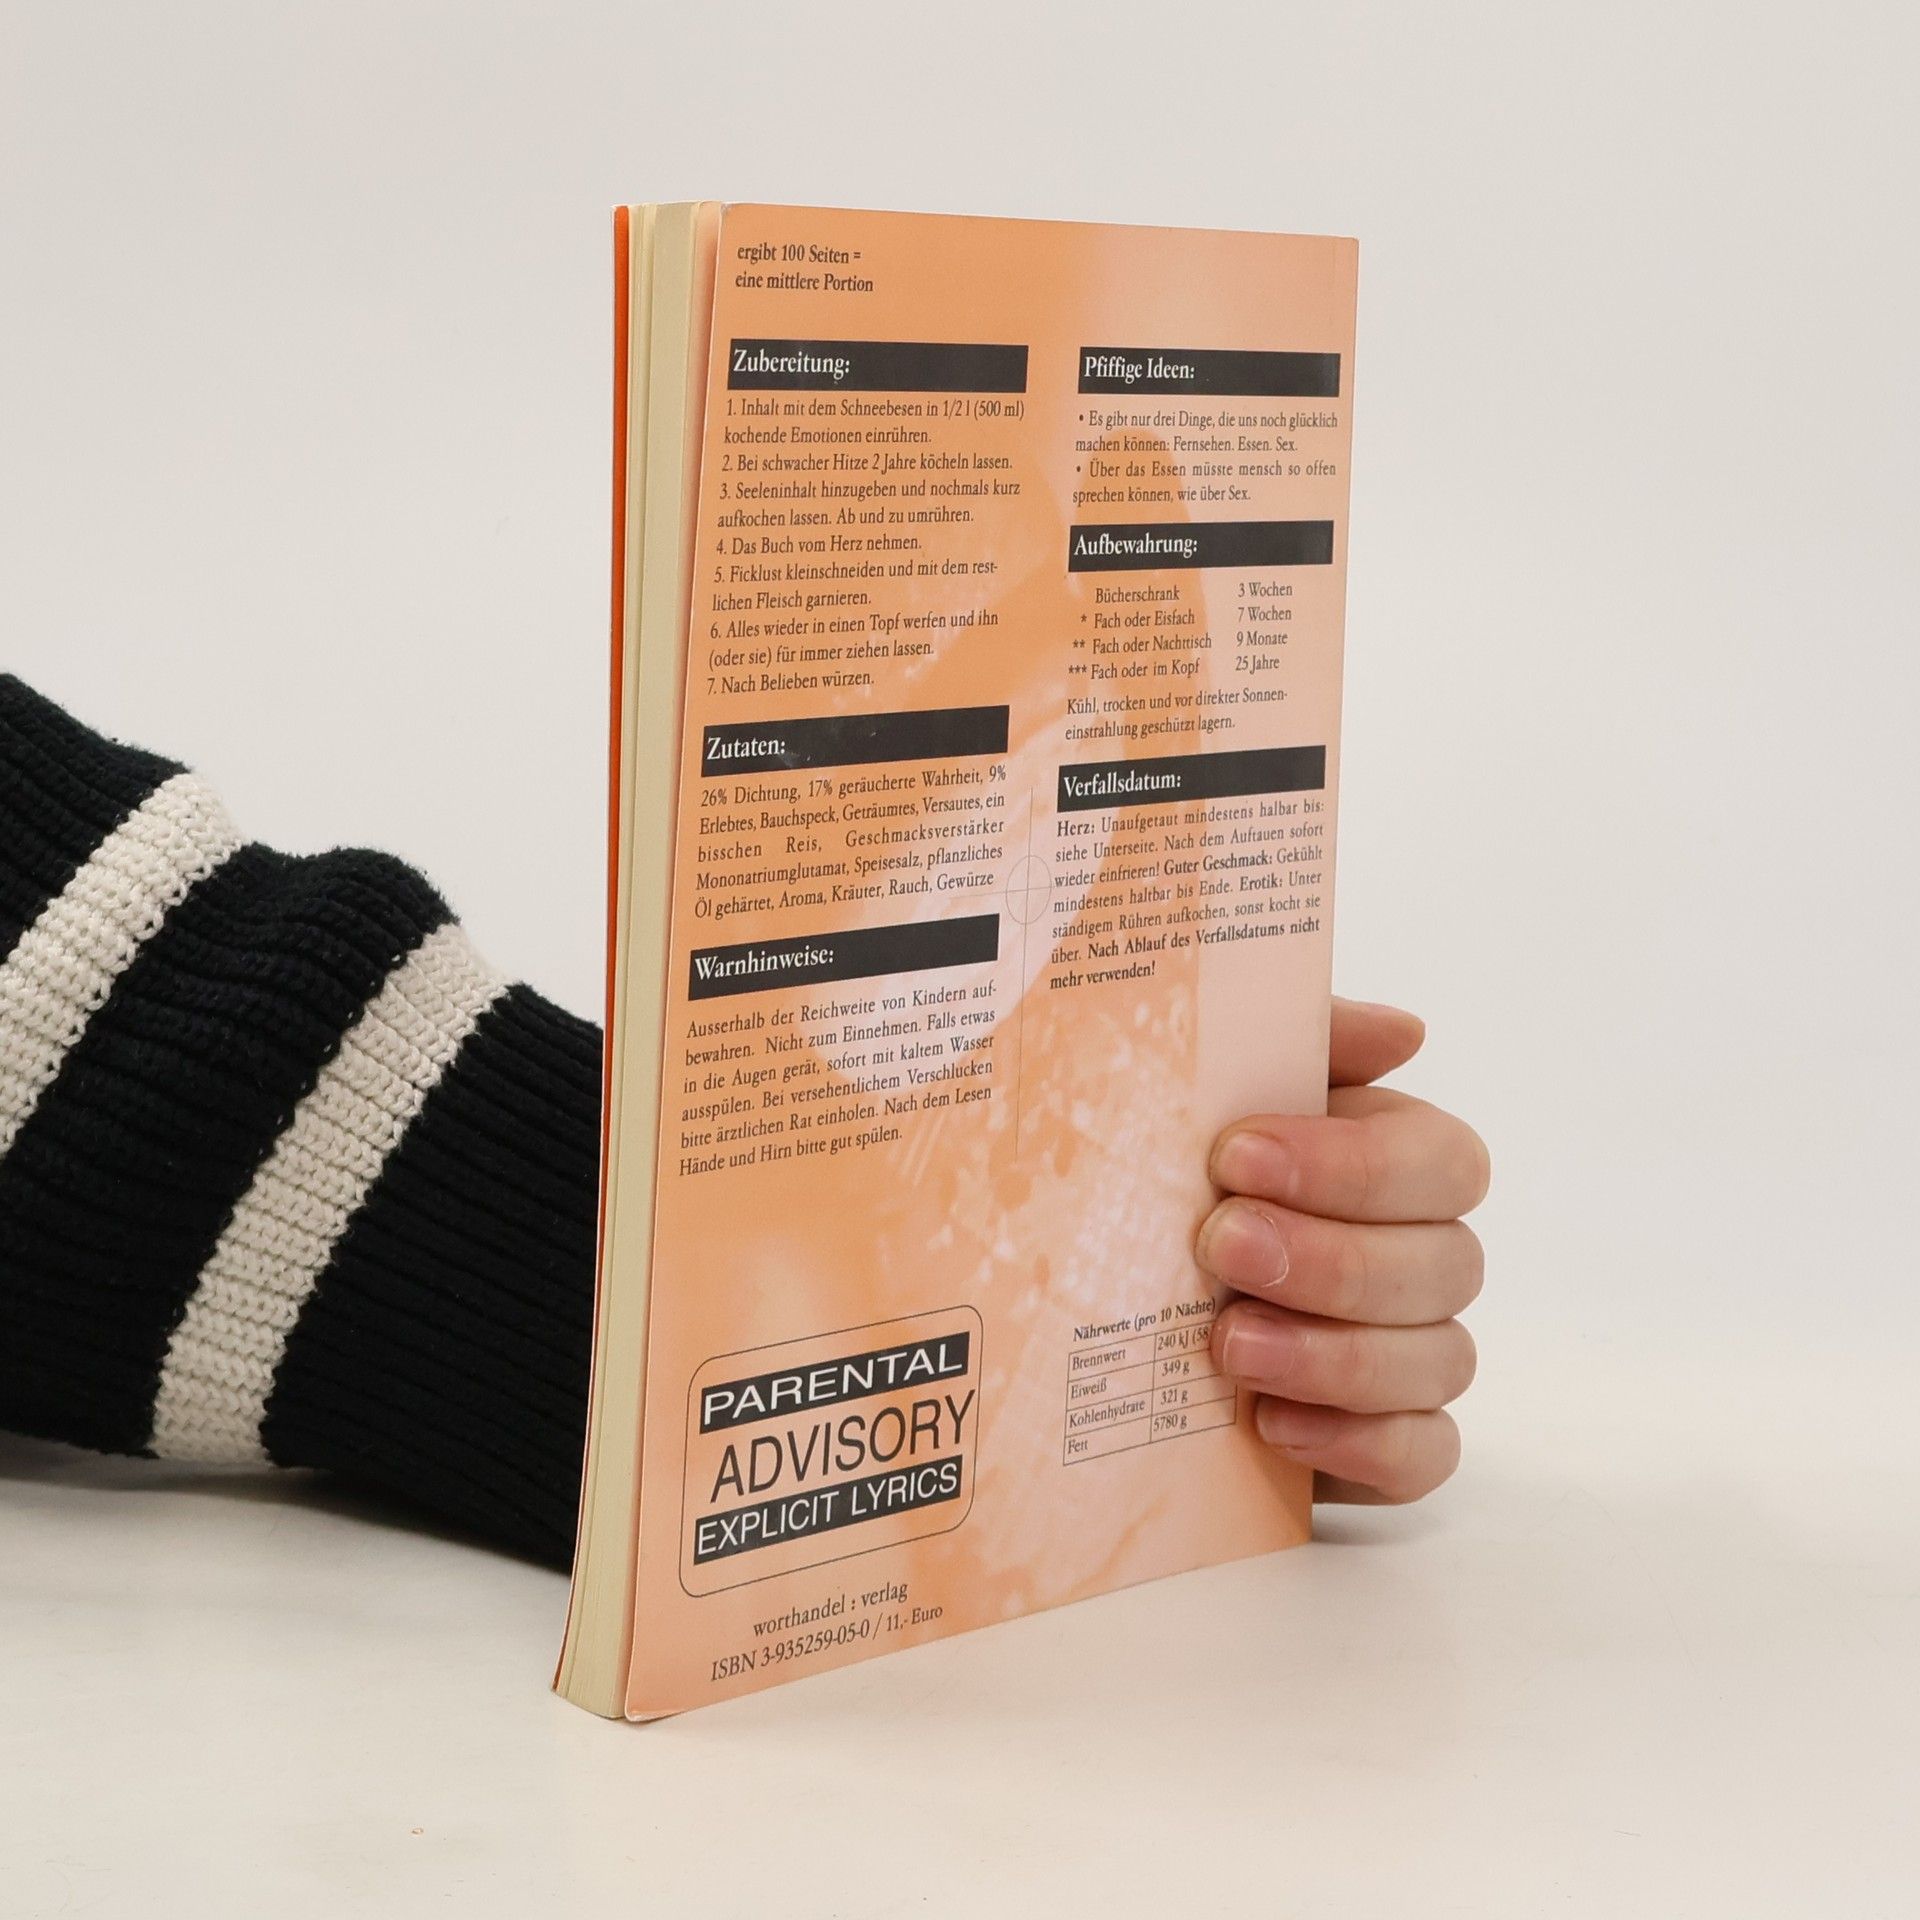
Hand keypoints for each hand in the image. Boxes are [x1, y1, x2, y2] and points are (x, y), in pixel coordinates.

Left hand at [1202, 999, 1488, 1504]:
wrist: (1097, 1297)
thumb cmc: (1168, 1170)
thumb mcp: (1208, 1086)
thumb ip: (1297, 1040)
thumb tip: (1404, 1032)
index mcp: (1392, 1159)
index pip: (1439, 1161)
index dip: (1354, 1165)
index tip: (1236, 1155)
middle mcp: (1418, 1255)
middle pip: (1445, 1265)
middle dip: (1331, 1259)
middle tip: (1219, 1246)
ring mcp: (1409, 1354)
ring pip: (1439, 1360)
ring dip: (1334, 1355)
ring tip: (1228, 1346)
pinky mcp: (1382, 1443)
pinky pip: (1423, 1455)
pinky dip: (1358, 1442)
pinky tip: (1271, 1427)